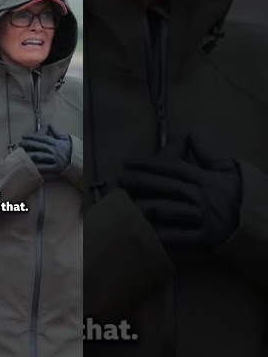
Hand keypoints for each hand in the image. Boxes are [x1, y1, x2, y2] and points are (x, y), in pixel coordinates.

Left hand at [19, 124, 71, 178]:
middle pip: (40, 146)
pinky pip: (46, 167)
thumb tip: (49, 123)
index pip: (42, 138)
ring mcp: (55, 159)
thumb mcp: (66, 138)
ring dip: (31, 155)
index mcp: (56, 142)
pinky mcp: (56, 168)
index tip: (24, 136)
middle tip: (20, 143)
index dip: (33, 136)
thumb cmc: (71, 149)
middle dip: (29, 144)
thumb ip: (57, 131)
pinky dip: (38, 166)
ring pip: (41, 156)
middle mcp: (55, 150)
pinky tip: (31, 165)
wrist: (79, 160)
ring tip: (22, 153)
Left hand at [118, 136, 240, 250]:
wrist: (258, 224)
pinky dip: (160, 234)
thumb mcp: (227, 170)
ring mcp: (202, 218)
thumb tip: (190, 135)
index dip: (149, 164)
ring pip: (168, 209)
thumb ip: (208, 153)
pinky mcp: (204, 239)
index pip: (173, 167)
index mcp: (204, 178)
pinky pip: (177, 236)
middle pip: (166, 186)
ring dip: (145, 206)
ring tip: (124, 202)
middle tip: (119, 179)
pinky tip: (142, 231)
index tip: (127, 162)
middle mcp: (201, 196)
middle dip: (140, 181)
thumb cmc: (237, 195)